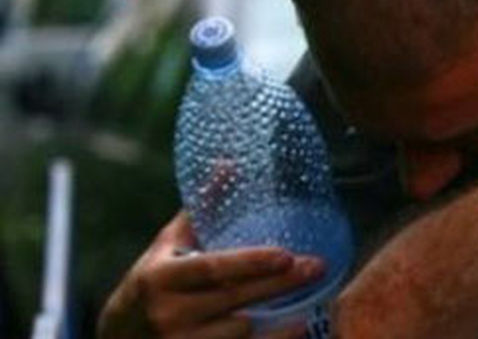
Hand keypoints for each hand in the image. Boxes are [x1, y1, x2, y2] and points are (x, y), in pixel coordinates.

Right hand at [98, 213, 323, 338]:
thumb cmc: (151, 283)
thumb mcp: (167, 245)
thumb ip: (201, 208)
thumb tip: (231, 163)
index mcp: (160, 278)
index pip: (212, 269)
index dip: (250, 263)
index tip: (286, 254)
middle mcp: (168, 314)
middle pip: (235, 299)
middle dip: (280, 285)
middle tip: (318, 267)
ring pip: (240, 333)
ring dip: (277, 319)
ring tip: (312, 301)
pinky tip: (297, 328)